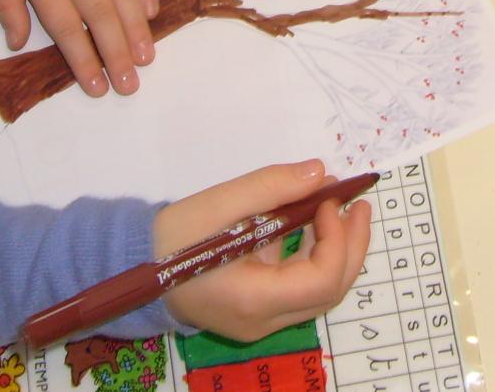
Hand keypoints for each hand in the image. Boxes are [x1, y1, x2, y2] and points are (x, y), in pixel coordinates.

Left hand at [0, 0, 158, 96]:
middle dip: (116, 53)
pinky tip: (150, 13)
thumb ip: (7, 3)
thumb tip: (18, 43)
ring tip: (147, 57)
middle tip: (130, 85)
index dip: (83, 59)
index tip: (97, 87)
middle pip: (99, 15)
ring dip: (136, 28)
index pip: (65, 26)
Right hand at [155, 161, 372, 341]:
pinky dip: (315, 257)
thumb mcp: (220, 202)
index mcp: (252, 300)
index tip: (328, 201)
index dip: (336, 238)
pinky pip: (301, 289)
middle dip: (351, 245)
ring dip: (337, 250)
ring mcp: (261, 322)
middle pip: (330, 291)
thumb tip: (320, 173)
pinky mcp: (258, 313)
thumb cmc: (173, 236)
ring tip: (341, 209)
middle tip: (358, 203)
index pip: (321, 280)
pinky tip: (313, 224)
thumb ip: (271, 186)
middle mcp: (262, 321)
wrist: (136, 265)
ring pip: (320, 293)